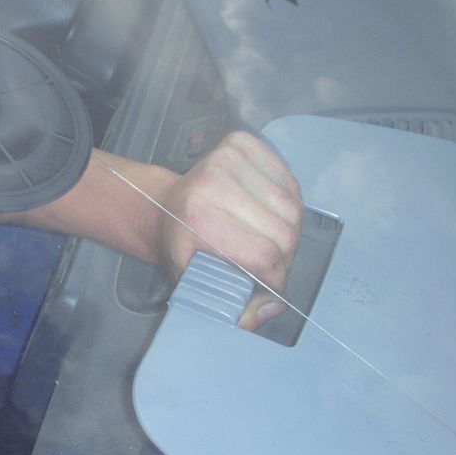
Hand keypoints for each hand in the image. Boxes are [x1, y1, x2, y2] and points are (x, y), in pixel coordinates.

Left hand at [155, 131, 303, 329]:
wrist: (162, 207)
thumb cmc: (181, 247)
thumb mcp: (197, 285)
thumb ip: (232, 306)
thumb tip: (267, 311)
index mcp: (198, 218)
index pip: (263, 255)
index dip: (276, 280)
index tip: (272, 288)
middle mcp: (213, 181)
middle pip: (284, 232)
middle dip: (286, 258)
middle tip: (274, 267)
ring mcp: (227, 158)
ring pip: (293, 207)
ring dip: (291, 232)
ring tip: (274, 243)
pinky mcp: (241, 143)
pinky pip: (289, 180)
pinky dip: (289, 203)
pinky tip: (271, 215)